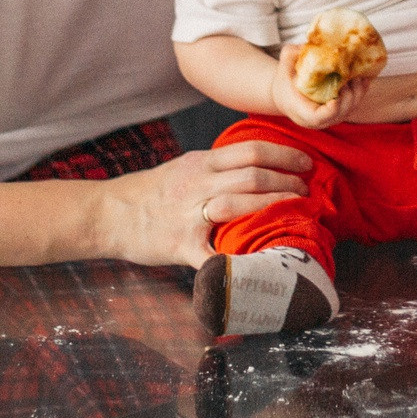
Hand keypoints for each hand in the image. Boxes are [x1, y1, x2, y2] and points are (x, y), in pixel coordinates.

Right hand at [115, 142, 312, 265]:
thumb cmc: (152, 192)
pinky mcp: (180, 244)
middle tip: (308, 191)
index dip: (285, 155)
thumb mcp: (186, 167)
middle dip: (288, 182)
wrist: (108, 213)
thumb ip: (218, 167)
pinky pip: (211, 255)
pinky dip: (235, 262)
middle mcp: (199, 184)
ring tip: (296, 214)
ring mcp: (189, 214)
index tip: (307, 163)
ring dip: (274, 208)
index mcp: (202, 163)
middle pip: (253, 176)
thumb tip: (257, 166)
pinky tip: (258, 267)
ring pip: (240, 205)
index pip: (252, 150)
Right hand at [271, 43, 369, 129]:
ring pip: (349, 110)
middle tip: (351, 78)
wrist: (285, 94)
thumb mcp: (284, 64)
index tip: (336, 97)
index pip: (318, 118)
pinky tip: (364, 79)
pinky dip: (361, 93)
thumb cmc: (284, 80)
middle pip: (339, 114)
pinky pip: (354, 106)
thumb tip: (309, 45)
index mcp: (300, 111)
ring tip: (357, 76)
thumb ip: (292, 54)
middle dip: (349, 96)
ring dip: (357, 93)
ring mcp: (329, 118)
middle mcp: (316, 119)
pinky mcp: (338, 113)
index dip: (330, 110)